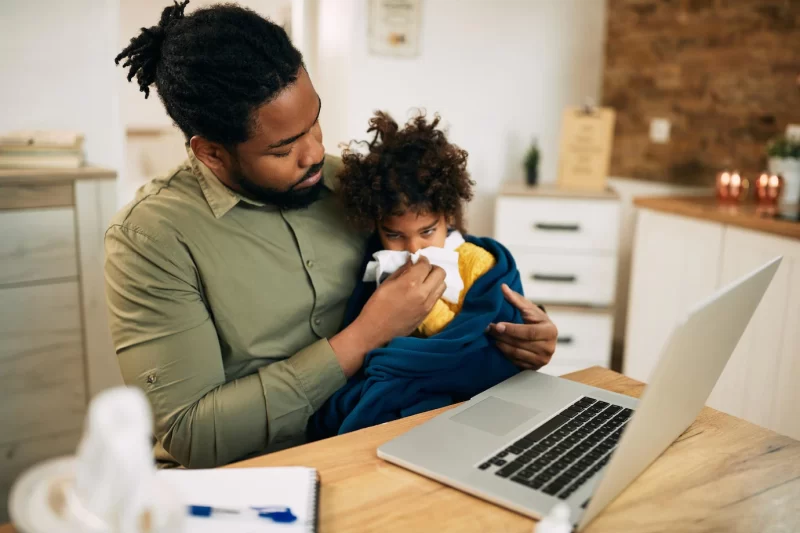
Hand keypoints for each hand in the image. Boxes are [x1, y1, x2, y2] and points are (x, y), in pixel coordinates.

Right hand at [331, 256, 445, 374]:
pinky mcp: (428, 314)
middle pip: (441, 273)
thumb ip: (402, 271)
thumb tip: (411, 262)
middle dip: (433, 268)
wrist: (375, 332)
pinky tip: (423, 292)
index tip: (417, 261)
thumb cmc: (376, 306)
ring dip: (436, 280)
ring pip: (443, 285)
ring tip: (424, 281)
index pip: (426, 264)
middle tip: (423, 270)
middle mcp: (424, 293)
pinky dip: (434, 291)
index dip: (422, 260)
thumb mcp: (386, 284)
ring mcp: (428, 305)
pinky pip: (437, 297)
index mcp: (411, 283)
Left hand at [487, 284, 557, 369]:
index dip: (512, 329)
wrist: (543, 336)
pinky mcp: (534, 367)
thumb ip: (516, 299)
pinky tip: (499, 346)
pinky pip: (516, 362)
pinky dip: (505, 354)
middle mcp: (549, 348)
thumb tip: (502, 287)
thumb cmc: (536, 320)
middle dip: (502, 336)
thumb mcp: (529, 309)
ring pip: (516, 354)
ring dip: (501, 345)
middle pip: (520, 344)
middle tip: (489, 329)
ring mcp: (542, 359)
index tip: (497, 325)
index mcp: (550, 331)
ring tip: (492, 337)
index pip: (528, 332)